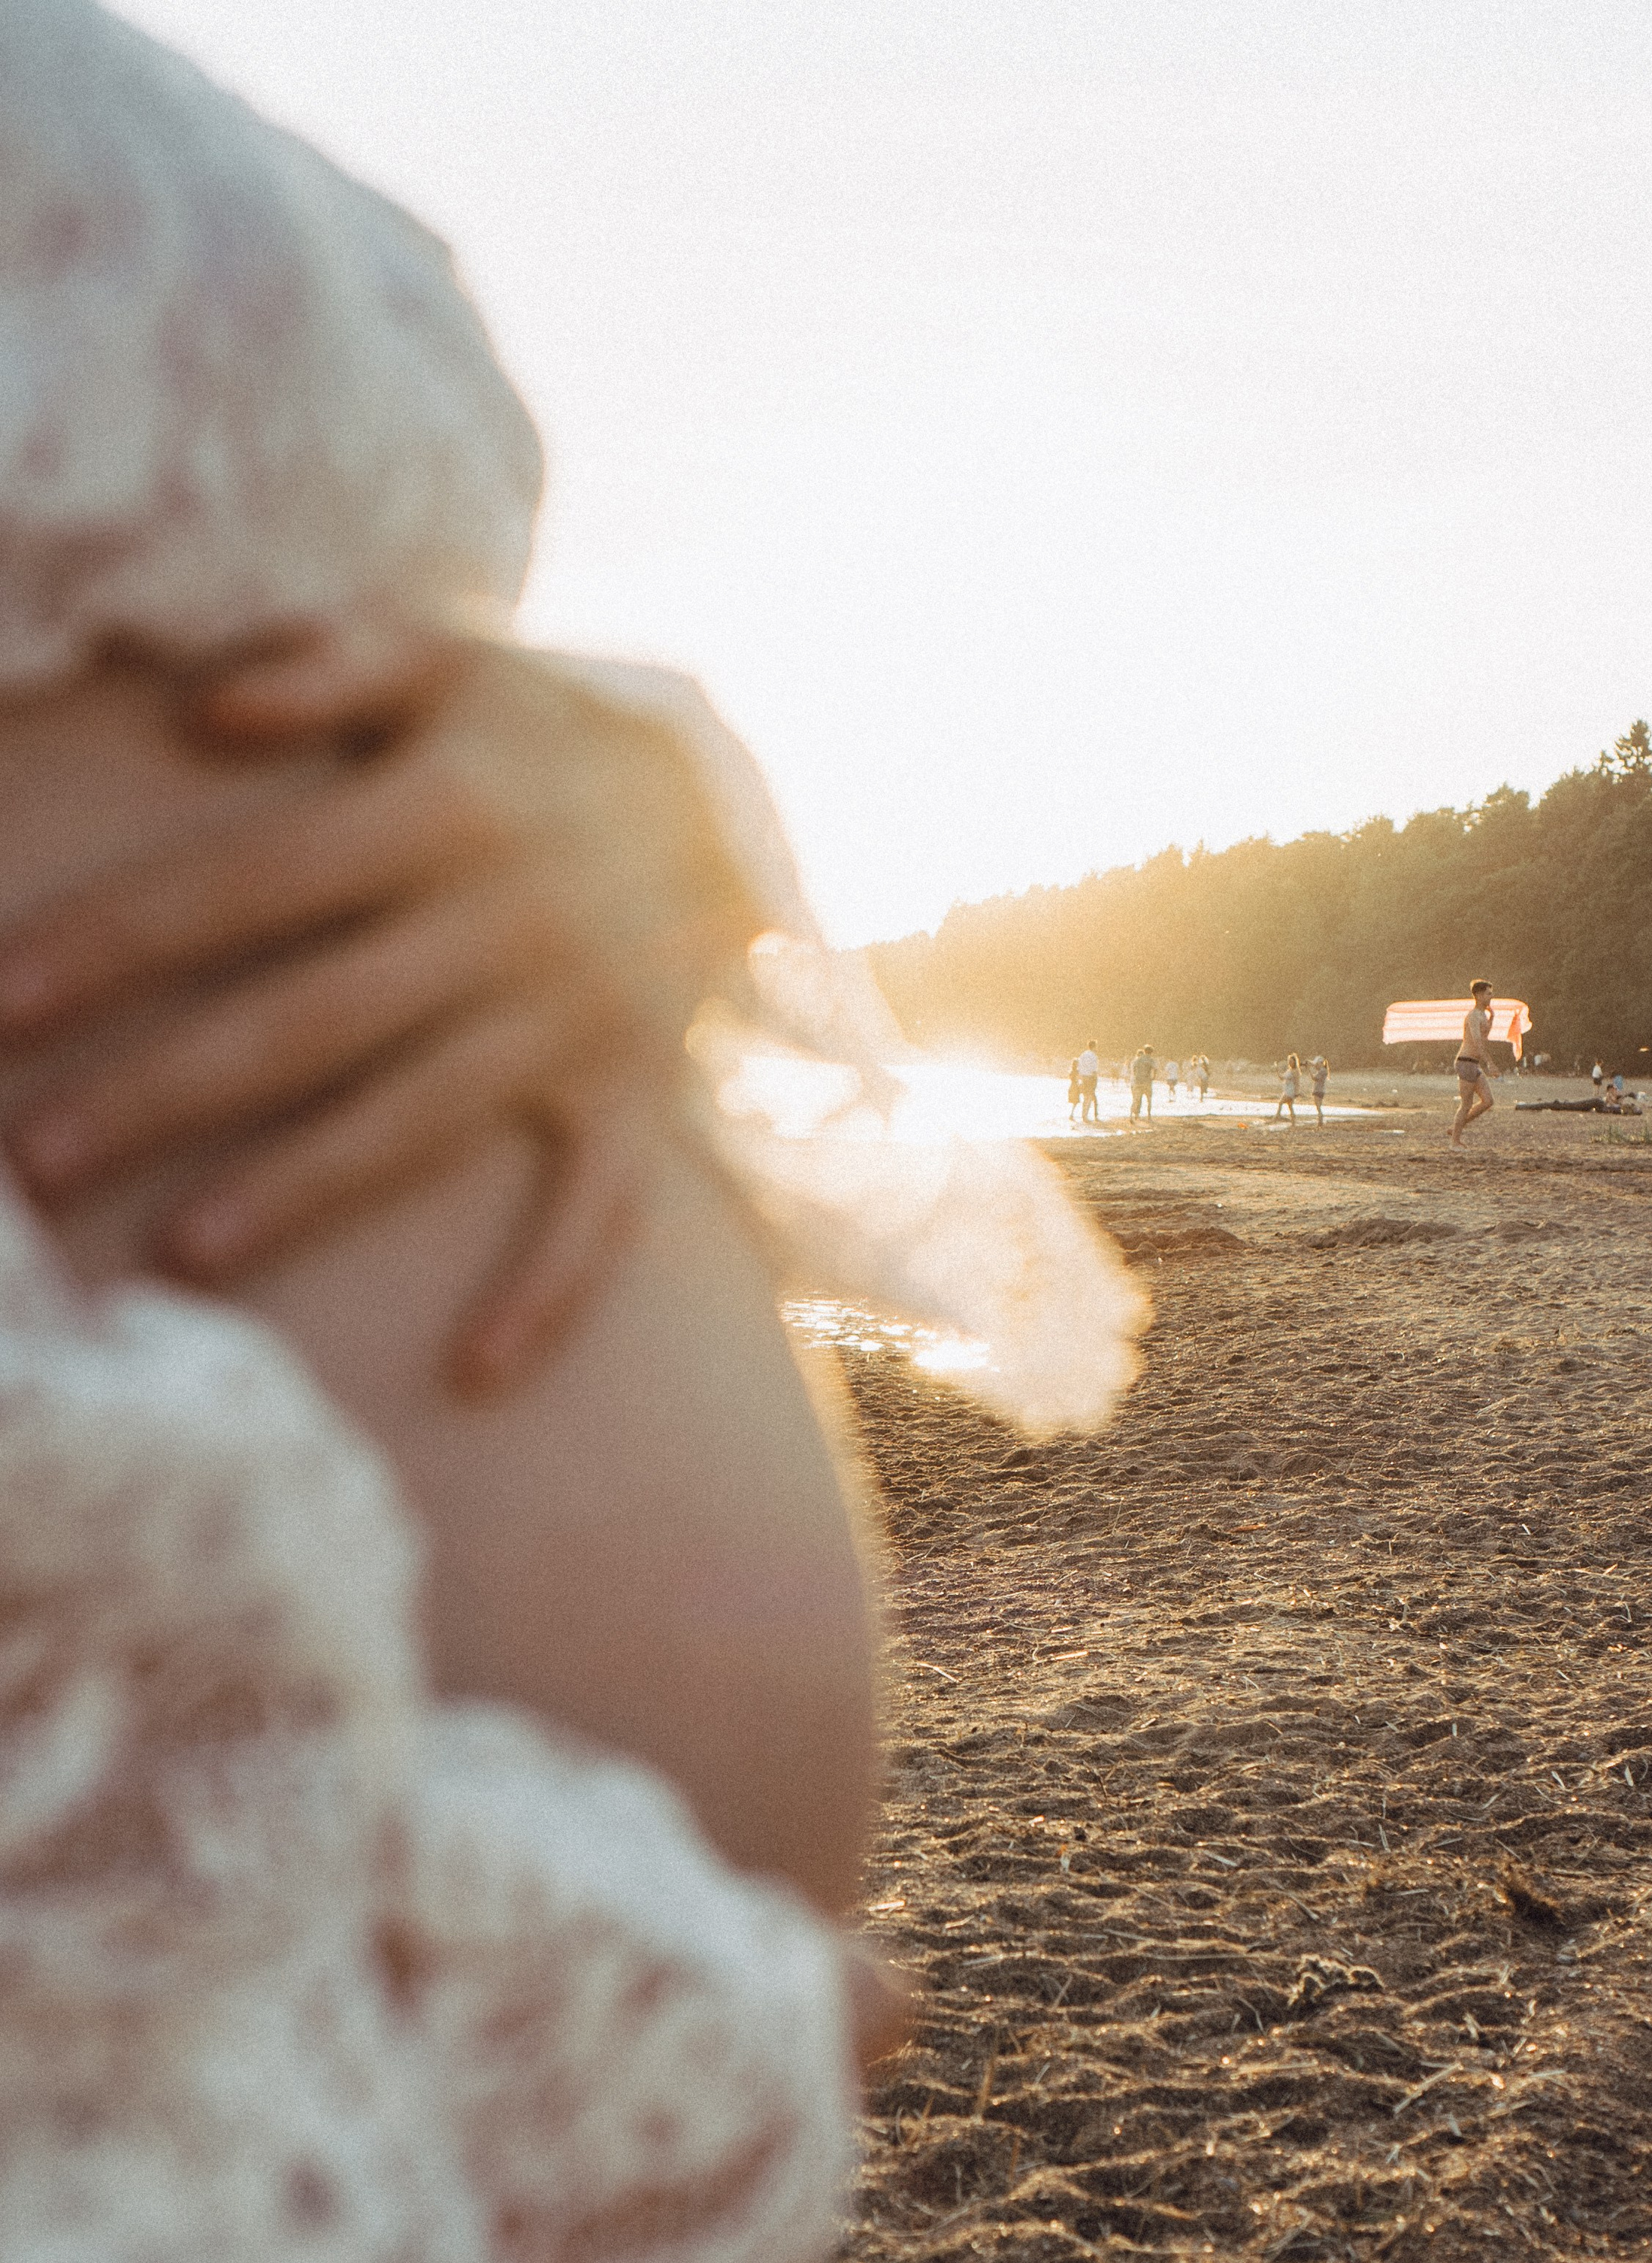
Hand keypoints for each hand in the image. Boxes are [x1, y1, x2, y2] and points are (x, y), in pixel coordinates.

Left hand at [0, 623, 764, 1392]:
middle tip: (37, 1158)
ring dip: (304, 1189)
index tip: (3, 998)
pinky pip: (601, 1212)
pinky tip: (476, 1373)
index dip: (120, 942)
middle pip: (307, 1021)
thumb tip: (204, 706)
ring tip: (181, 1253)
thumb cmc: (544, 736)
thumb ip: (327, 662)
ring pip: (420, 1121)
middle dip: (165, 1091)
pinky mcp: (635, 1101)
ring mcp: (575, 1026)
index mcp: (443, 808)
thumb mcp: (449, 660)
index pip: (249, 883)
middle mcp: (505, 924)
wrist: (738, 807)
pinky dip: (549, 1292)